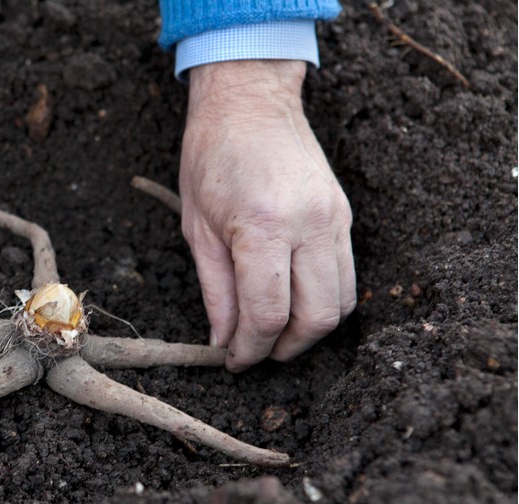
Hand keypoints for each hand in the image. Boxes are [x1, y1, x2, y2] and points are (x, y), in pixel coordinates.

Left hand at [180, 60, 354, 370]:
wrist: (250, 102)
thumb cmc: (211, 157)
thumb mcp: (197, 228)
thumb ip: (215, 291)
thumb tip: (224, 340)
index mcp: (263, 226)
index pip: (268, 314)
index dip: (250, 350)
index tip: (235, 361)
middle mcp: (309, 225)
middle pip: (316, 318)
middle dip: (285, 348)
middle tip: (257, 354)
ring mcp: (334, 220)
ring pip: (341, 303)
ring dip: (309, 330)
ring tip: (275, 334)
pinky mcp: (344, 216)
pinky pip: (346, 276)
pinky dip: (323, 301)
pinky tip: (293, 302)